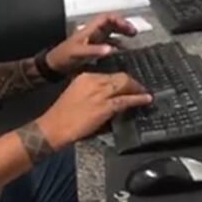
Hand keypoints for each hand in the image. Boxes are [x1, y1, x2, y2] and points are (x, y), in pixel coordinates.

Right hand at [38, 73, 152, 147]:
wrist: (55, 126)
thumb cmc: (63, 114)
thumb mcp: (75, 93)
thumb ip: (90, 90)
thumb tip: (107, 95)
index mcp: (85, 76)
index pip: (109, 74)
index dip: (120, 80)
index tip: (126, 84)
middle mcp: (94, 81)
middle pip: (119, 77)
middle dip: (132, 82)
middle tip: (139, 88)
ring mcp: (100, 94)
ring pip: (125, 85)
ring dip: (137, 89)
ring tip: (144, 93)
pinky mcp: (105, 107)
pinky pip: (126, 100)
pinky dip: (138, 99)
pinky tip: (146, 99)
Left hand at [46, 12, 137, 74]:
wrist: (54, 67)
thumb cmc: (64, 56)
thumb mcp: (78, 53)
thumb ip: (94, 50)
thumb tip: (111, 49)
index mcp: (89, 30)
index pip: (106, 18)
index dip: (118, 19)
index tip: (127, 26)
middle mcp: (93, 33)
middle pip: (111, 24)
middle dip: (123, 25)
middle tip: (134, 33)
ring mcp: (94, 41)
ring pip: (111, 33)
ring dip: (122, 35)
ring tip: (132, 40)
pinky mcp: (94, 50)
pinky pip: (109, 44)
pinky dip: (117, 46)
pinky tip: (123, 52)